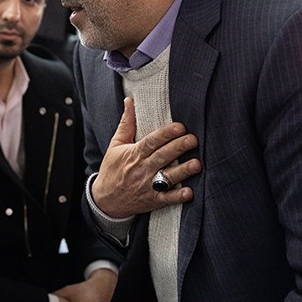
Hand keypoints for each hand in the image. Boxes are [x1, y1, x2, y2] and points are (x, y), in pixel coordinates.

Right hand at [92, 97, 200, 217]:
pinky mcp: (153, 200)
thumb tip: (129, 100)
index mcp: (134, 154)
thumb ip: (126, 123)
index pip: (151, 142)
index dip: (166, 134)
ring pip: (168, 177)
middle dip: (178, 147)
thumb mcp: (116, 145)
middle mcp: (142, 169)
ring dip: (183, 171)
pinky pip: (166, 199)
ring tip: (197, 164)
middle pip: (162, 156)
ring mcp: (147, 186)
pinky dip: (178, 196)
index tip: (180, 127)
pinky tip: (189, 192)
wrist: (105, 199)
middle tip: (193, 139)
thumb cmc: (112, 169)